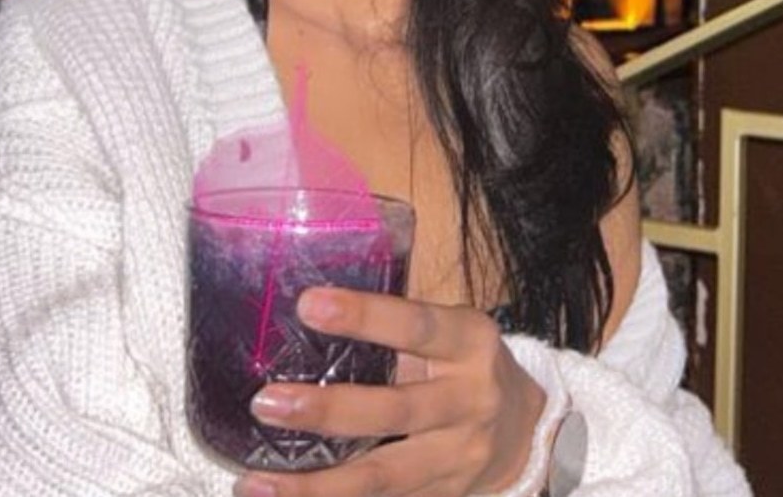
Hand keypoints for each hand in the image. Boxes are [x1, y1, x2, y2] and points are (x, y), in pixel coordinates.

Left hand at [233, 287, 545, 496]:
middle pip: (395, 410)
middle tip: (267, 402)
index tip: (309, 304)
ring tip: (256, 481)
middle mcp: (469, 401)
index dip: (364, 315)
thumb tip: (311, 307)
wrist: (526, 429)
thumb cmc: (467, 362)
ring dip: (315, 486)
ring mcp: (458, 458)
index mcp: (469, 343)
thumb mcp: (451, 330)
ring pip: (382, 477)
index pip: (416, 326)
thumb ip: (399, 325)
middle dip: (328, 410)